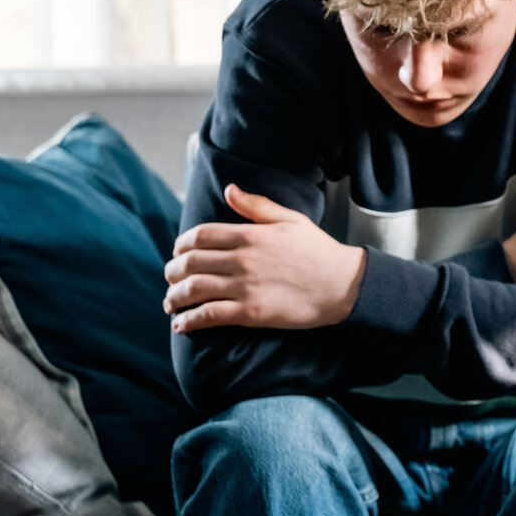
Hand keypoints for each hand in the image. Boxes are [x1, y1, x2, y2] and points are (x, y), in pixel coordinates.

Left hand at [164, 184, 366, 333]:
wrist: (344, 285)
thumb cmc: (320, 251)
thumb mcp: (291, 220)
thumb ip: (257, 206)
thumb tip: (229, 189)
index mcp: (250, 234)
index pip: (199, 236)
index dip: (181, 244)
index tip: (178, 252)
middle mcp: (242, 259)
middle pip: (190, 263)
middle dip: (172, 272)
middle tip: (170, 279)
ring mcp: (245, 287)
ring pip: (193, 289)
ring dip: (174, 297)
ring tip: (171, 303)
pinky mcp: (250, 313)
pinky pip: (209, 316)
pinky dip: (189, 321)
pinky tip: (182, 325)